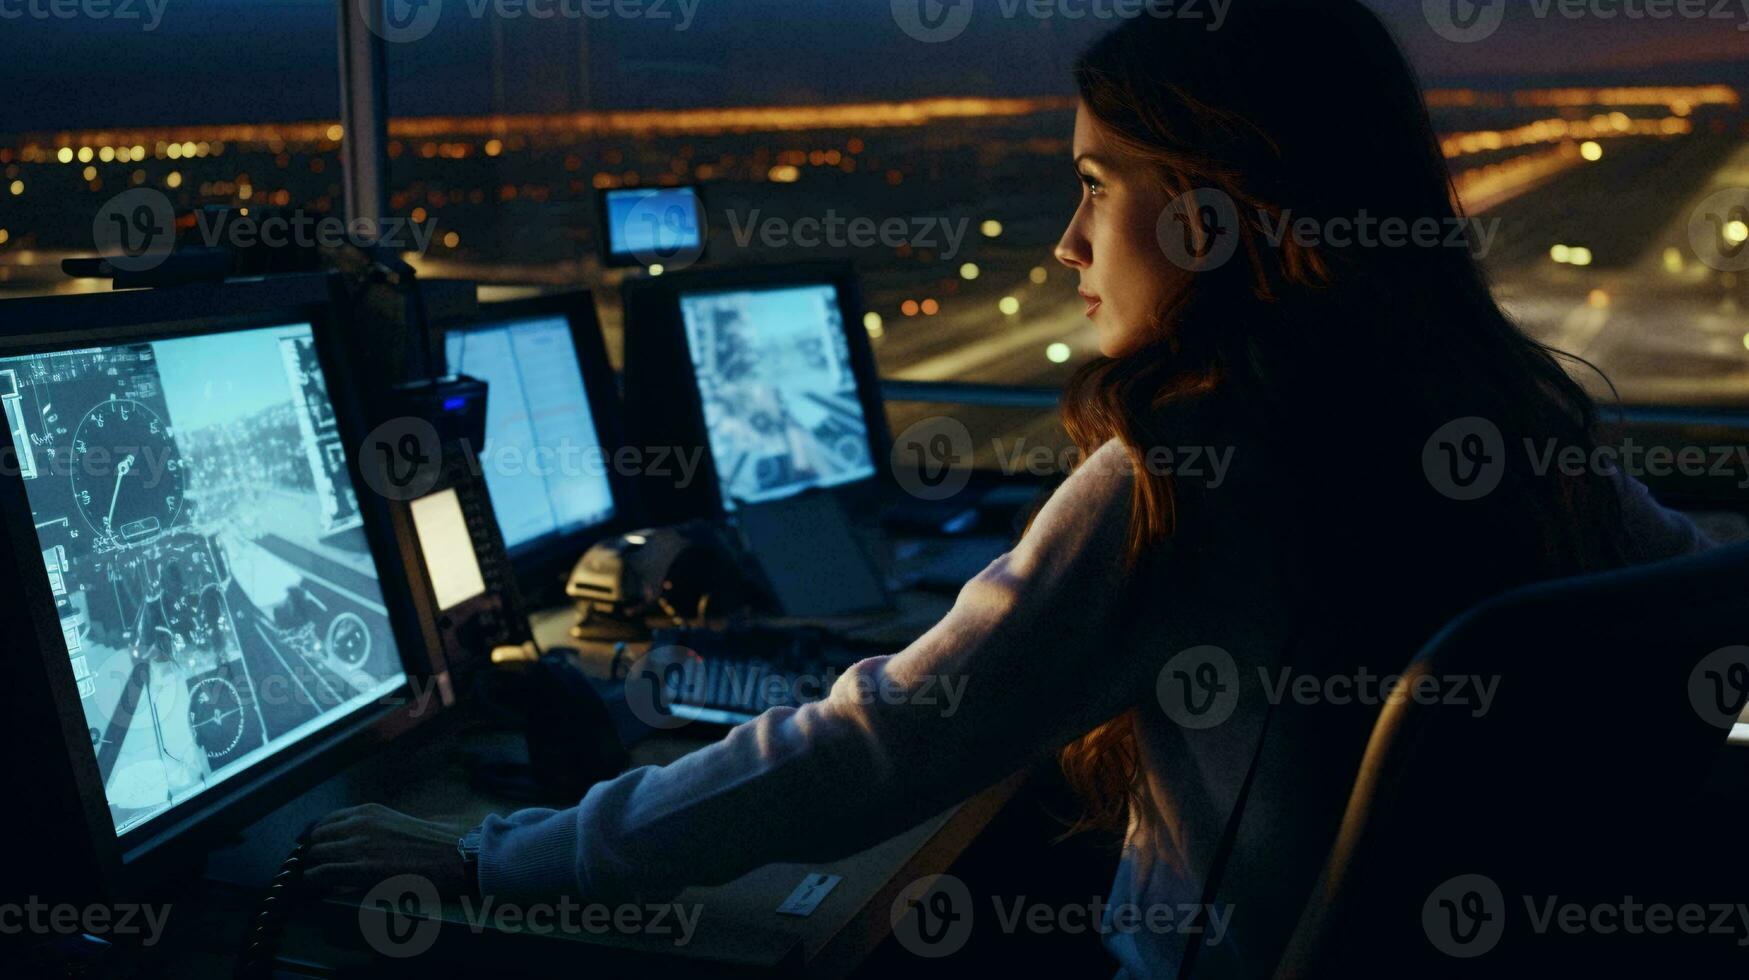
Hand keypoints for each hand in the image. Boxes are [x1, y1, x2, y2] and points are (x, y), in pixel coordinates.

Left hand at [304, 803, 472, 896]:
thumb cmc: (435, 844)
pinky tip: (313, 887)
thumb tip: (364, 841)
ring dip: (308, 868)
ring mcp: (360, 845)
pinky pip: (323, 873)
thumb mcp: (399, 825)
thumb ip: (377, 828)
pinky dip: (313, 881)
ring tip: (306, 880)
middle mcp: (360, 823)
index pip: (327, 820)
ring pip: (315, 855)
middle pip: (317, 837)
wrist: (454, 856)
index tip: (310, 848)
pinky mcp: (362, 868)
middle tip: (306, 867)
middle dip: (309, 853)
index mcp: (369, 811)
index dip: (315, 836)